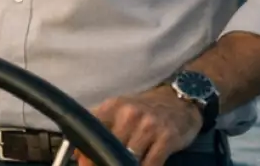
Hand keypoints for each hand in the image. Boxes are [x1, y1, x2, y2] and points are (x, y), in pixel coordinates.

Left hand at [76, 87, 201, 165]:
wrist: (180, 99)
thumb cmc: (145, 108)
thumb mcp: (119, 109)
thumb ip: (100, 127)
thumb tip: (78, 154)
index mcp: (112, 107)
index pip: (92, 131)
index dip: (86, 152)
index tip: (85, 163)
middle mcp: (129, 114)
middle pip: (110, 147)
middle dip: (105, 162)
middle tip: (105, 165)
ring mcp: (149, 126)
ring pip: (130, 157)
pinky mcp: (168, 137)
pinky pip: (152, 163)